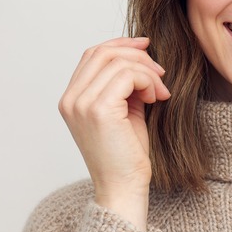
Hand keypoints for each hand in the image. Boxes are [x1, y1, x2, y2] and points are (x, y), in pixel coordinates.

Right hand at [58, 37, 170, 229]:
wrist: (124, 187)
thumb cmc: (127, 154)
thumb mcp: (125, 110)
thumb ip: (126, 84)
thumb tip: (141, 55)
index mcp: (71, 99)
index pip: (93, 54)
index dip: (121, 44)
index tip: (146, 45)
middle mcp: (71, 99)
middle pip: (104, 52)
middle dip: (138, 55)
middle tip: (160, 72)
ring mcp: (81, 104)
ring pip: (119, 62)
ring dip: (147, 72)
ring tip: (160, 92)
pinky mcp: (99, 110)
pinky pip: (128, 75)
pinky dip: (148, 81)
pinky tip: (157, 98)